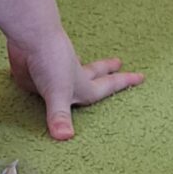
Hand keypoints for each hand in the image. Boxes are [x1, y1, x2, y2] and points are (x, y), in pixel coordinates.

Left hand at [7, 30, 142, 140]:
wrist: (32, 35)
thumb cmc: (50, 61)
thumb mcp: (58, 93)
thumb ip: (60, 116)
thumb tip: (65, 137)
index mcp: (82, 85)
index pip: (108, 86)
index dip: (124, 82)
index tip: (140, 76)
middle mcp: (72, 77)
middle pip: (95, 72)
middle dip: (108, 70)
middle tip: (119, 63)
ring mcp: (55, 69)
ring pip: (73, 67)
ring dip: (81, 66)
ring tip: (84, 63)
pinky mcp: (37, 65)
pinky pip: (45, 70)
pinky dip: (47, 70)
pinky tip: (42, 69)